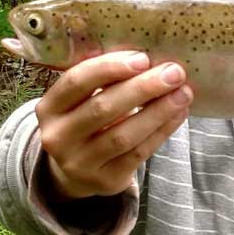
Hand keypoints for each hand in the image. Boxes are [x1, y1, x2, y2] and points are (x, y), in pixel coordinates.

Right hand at [35, 50, 193, 198]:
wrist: (75, 171)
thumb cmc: (84, 120)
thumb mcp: (79, 100)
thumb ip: (100, 78)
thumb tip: (144, 54)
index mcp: (49, 107)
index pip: (76, 82)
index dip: (110, 68)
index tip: (143, 58)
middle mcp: (58, 137)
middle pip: (103, 108)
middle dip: (142, 88)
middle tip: (173, 73)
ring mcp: (80, 163)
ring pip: (123, 135)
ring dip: (158, 111)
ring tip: (183, 93)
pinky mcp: (105, 180)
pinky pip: (139, 154)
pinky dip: (162, 131)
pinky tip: (178, 114)